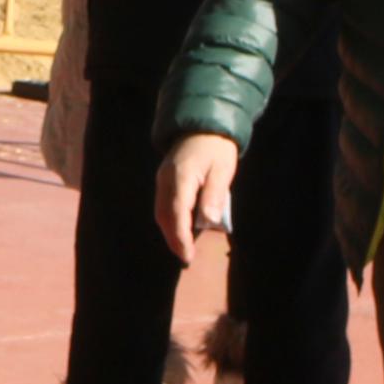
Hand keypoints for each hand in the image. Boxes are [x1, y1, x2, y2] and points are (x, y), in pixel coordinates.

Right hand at [154, 132, 239, 266]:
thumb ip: (215, 195)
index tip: (187, 255)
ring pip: (161, 211)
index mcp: (181, 177)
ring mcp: (162, 179)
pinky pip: (163, 205)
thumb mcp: (223, 170)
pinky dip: (171, 220)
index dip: (181, 236)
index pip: (177, 212)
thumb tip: (208, 222)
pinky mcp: (164, 180)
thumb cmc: (217, 148)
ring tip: (185, 248)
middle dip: (173, 238)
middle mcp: (166, 180)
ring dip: (171, 231)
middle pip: (164, 215)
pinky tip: (182, 229)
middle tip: (186, 257)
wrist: (202, 125)